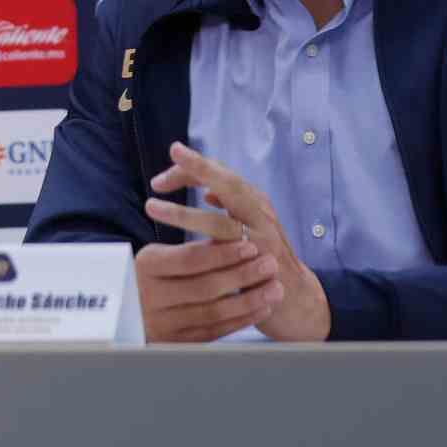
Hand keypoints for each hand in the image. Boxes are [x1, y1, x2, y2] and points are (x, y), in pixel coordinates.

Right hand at [133, 238, 279, 341]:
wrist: (128, 309)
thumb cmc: (153, 276)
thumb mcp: (161, 256)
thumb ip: (193, 250)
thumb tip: (235, 237)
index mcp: (145, 266)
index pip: (190, 259)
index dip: (223, 253)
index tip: (251, 245)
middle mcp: (149, 296)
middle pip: (205, 287)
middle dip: (243, 275)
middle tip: (270, 264)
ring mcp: (162, 322)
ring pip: (213, 313)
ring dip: (250, 300)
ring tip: (275, 288)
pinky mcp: (176, 342)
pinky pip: (214, 332)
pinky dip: (241, 320)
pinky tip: (261, 309)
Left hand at [144, 141, 331, 341]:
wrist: (295, 295)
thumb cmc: (264, 256)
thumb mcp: (248, 227)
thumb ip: (229, 209)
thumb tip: (208, 193)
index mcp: (254, 202)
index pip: (222, 175)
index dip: (193, 167)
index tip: (160, 176)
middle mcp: (260, 214)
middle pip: (229, 183)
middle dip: (199, 167)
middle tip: (174, 151)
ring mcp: (262, 240)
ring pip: (219, 222)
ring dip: (182, 213)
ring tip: (151, 207)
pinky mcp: (260, 266)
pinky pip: (228, 256)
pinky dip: (204, 248)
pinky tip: (183, 248)